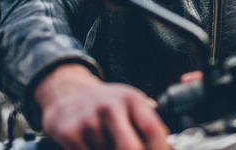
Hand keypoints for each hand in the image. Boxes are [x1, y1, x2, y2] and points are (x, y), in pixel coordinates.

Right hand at [34, 64, 170, 149]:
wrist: (65, 92)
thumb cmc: (104, 102)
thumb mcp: (129, 102)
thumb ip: (147, 121)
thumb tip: (171, 144)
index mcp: (131, 100)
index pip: (152, 127)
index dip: (161, 147)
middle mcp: (110, 108)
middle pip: (131, 147)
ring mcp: (89, 121)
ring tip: (106, 143)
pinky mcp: (70, 134)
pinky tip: (91, 144)